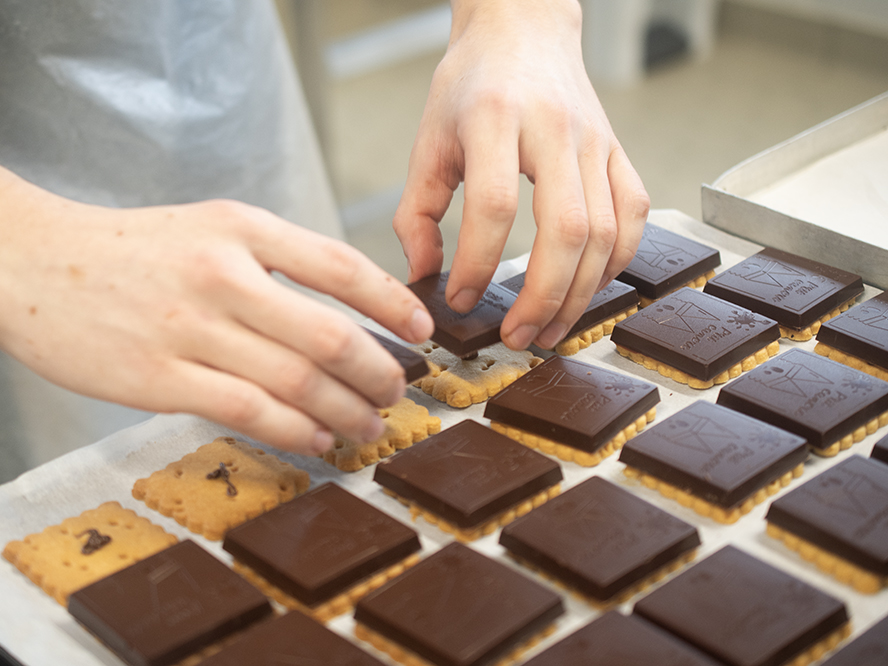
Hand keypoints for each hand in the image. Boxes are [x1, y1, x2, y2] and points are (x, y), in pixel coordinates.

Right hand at [0, 101, 433, 454]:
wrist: (24, 259)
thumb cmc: (122, 249)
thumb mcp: (204, 228)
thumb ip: (269, 261)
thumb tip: (339, 311)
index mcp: (241, 228)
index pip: (342, 266)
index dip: (394, 304)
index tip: (422, 333)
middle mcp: (224, 273)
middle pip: (332, 334)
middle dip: (379, 372)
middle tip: (397, 393)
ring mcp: (191, 327)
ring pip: (298, 379)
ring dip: (347, 410)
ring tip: (368, 426)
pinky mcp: (158, 377)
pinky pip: (250, 410)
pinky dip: (296, 430)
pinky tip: (317, 440)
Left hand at [393, 0, 648, 349]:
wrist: (523, 30)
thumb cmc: (471, 85)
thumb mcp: (428, 140)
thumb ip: (417, 212)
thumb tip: (424, 275)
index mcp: (494, 118)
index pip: (495, 205)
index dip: (479, 263)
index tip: (461, 298)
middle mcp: (554, 129)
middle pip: (565, 228)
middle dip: (543, 296)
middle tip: (518, 336)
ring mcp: (596, 141)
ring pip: (606, 232)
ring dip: (580, 294)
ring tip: (550, 329)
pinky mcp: (619, 151)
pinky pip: (634, 215)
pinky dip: (616, 263)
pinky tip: (587, 289)